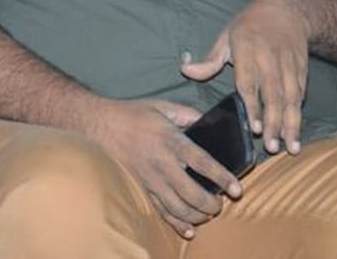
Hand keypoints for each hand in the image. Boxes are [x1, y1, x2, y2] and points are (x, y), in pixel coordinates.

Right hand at [77, 97, 239, 237]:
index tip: (237, 189)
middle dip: (211, 204)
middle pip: (192, 193)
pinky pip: (161, 211)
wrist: (99, 125)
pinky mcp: (141, 188)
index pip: (203, 163)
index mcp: (171, 140)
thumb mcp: (163, 106)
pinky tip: (189, 229)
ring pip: (178, 208)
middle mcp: (162, 163)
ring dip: (197, 216)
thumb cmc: (132, 114)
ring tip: (207, 213)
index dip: (222, 177)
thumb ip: (189, 114)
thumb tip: (210, 122)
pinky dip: (177, 224)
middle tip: (221, 203)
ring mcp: (150, 179)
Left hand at [181, 0, 309, 154]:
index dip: (253, 107)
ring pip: (291, 100)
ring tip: (290, 147)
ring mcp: (288, 68)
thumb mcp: (226, 36)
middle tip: (272, 148)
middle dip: (275, 123)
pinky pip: (300, 96)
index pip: (250, 84)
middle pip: (273, 97)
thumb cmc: (250, 25)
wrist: (287, 10)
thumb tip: (185, 70)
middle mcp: (270, 62)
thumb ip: (209, 60)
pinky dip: (299, 115)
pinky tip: (296, 133)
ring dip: (291, 124)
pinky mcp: (301, 72)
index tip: (255, 128)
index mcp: (248, 53)